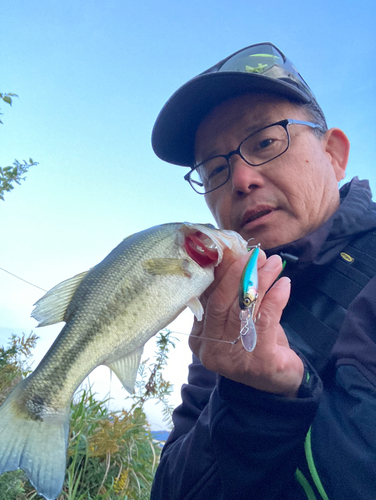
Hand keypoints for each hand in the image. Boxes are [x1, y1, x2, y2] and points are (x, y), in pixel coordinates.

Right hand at [189, 249, 303, 397]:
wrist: (277, 384)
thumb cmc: (254, 344)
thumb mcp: (237, 320)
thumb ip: (230, 295)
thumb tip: (231, 255)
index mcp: (199, 337)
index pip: (206, 298)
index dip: (221, 272)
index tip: (235, 251)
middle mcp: (210, 349)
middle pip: (221, 302)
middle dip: (239, 273)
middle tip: (256, 255)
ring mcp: (232, 358)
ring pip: (244, 309)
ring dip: (260, 281)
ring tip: (274, 263)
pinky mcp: (258, 362)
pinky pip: (266, 321)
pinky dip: (276, 298)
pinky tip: (284, 284)